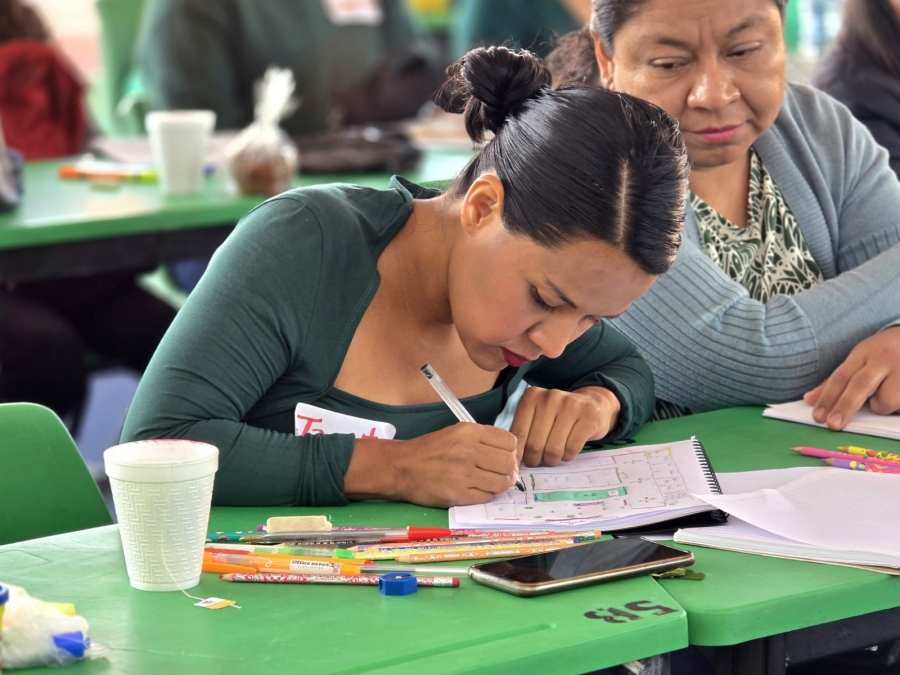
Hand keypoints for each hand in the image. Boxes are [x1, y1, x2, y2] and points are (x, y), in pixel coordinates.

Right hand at [385, 424, 517, 507]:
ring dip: (500, 485)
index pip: (509, 441)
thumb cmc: (430, 449)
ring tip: (491, 483)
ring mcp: (464, 475)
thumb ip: (482, 440)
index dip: (512, 451)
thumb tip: (510, 455)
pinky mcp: (459, 495)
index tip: (506, 457)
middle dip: (510, 470)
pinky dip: (486, 495)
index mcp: (469, 432)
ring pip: (501, 483)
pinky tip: (477, 490)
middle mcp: (469, 451)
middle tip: (502, 474)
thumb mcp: (456, 433)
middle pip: (509, 463)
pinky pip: (487, 497)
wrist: (402, 467)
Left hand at [509, 386, 619, 467]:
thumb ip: (524, 433)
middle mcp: (550, 397)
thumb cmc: (558, 416)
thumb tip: (513, 463)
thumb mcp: (537, 417)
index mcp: (532, 396)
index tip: (517, 468)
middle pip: (535, 444)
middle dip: (535, 460)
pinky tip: (568, 451)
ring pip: (553, 449)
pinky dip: (568, 456)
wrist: (592, 404)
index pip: (518, 433)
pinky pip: (572, 448)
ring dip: (552, 460)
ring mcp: (571, 405)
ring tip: (553, 457)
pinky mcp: (589, 416)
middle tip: (539, 462)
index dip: (517, 455)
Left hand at [803, 326, 899, 429]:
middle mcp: (883, 359)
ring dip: (880, 406)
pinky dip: (896, 407)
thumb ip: (836, 382)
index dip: (827, 397)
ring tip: (885, 397)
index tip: (818, 417)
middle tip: (833, 424)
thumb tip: (808, 400)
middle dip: (845, 406)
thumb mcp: (858, 359)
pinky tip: (898, 397)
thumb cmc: (881, 355)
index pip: (841, 376)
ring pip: (886, 400)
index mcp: (863, 353)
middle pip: (860, 385)